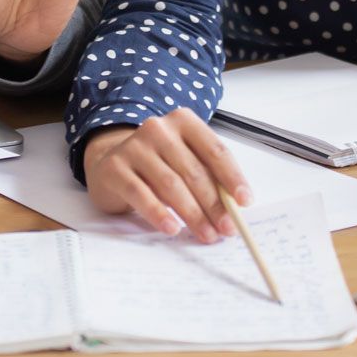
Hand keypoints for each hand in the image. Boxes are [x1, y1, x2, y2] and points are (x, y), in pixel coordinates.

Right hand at [83, 110, 251, 243]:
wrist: (112, 162)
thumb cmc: (158, 164)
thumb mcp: (185, 161)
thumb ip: (208, 176)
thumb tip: (234, 208)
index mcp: (183, 121)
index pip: (214, 149)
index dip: (232, 177)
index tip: (244, 201)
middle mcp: (158, 129)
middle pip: (194, 170)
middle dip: (214, 204)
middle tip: (227, 228)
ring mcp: (134, 146)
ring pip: (170, 184)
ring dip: (193, 214)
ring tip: (206, 234)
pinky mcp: (115, 167)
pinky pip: (141, 194)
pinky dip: (159, 213)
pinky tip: (172, 228)